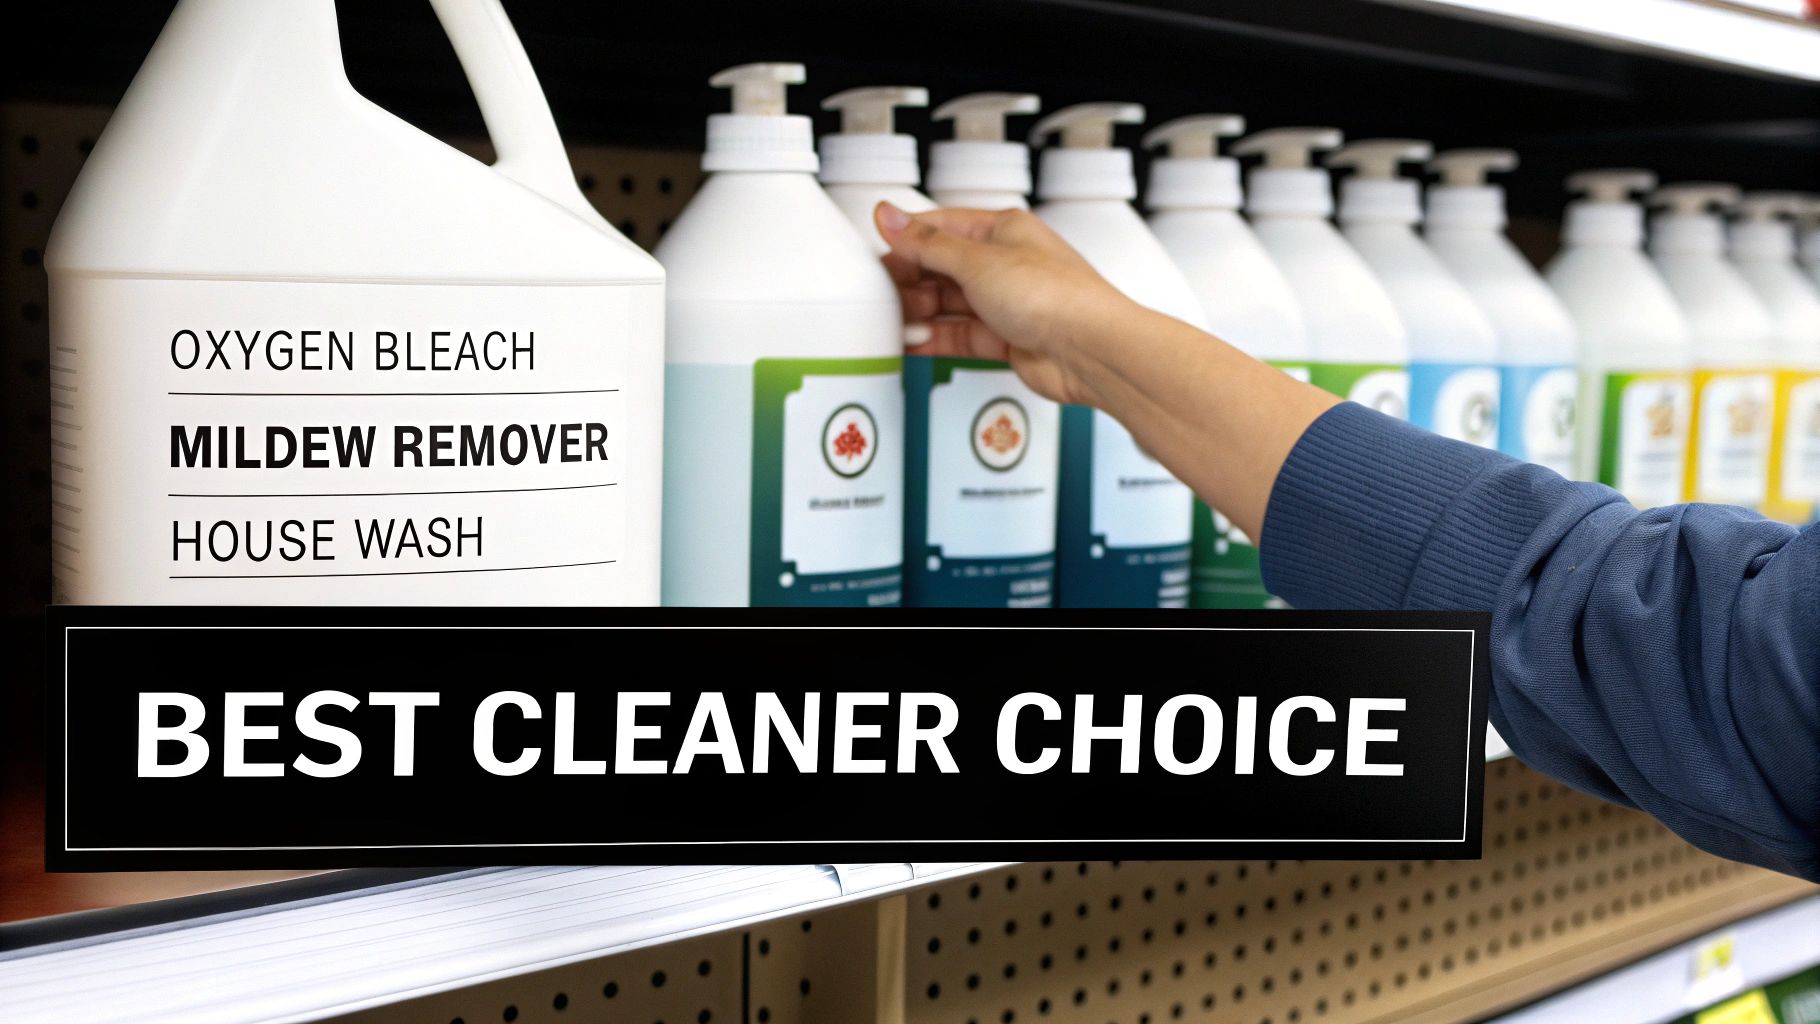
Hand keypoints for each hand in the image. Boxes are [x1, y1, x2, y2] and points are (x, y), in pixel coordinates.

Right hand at [874, 202, 1148, 406]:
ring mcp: (1006, 304)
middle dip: (912, 281)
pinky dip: (935, 340)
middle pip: (942, 269)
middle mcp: (1006, 265)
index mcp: (1003, 231)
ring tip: (896, 321)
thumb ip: (927, 244)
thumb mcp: (978, 262)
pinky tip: (914, 343)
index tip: (880, 252)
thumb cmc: (1057, 297)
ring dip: (921, 313)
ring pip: (949, 305)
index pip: (942, 228)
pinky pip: (960, 336)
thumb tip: (892, 216)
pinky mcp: (1007, 339)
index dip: (908, 239)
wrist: (1091, 350)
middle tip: (884, 294)